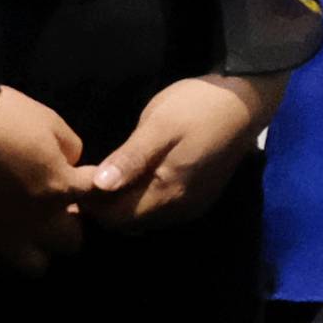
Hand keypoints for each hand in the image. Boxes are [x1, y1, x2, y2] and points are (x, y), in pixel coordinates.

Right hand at [0, 83, 97, 274]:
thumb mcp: (47, 119)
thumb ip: (69, 146)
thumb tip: (71, 163)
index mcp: (60, 189)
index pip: (96, 197)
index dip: (90, 184)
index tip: (79, 176)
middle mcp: (38, 222)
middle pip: (71, 243)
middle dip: (69, 225)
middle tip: (54, 207)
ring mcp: (4, 236)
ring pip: (35, 267)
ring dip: (37, 249)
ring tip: (26, 230)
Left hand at [80, 74, 261, 228]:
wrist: (246, 100)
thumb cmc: (198, 107)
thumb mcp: (159, 125)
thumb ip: (130, 158)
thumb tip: (98, 186)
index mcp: (168, 195)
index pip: (115, 219)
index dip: (91, 204)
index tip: (76, 178)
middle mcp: (180, 211)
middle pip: (128, 222)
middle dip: (104, 205)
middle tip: (86, 173)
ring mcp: (191, 206)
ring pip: (143, 217)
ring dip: (122, 201)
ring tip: (108, 171)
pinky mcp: (198, 197)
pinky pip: (159, 208)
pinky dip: (140, 197)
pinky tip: (134, 174)